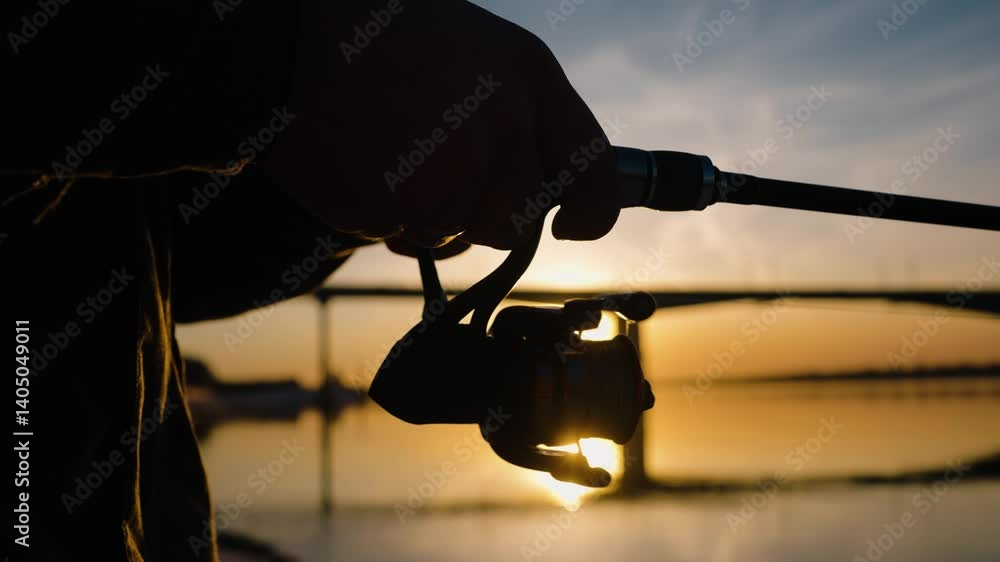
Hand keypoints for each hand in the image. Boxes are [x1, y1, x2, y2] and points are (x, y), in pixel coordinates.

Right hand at [265, 0, 618, 251]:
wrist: (290, 43)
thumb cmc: (387, 39)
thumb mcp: (483, 50)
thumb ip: (528, 113)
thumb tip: (555, 184)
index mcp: (528, 78)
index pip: (595, 171)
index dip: (594, 212)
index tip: (574, 227)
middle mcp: (499, 128)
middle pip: (517, 222)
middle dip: (485, 211)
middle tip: (442, 166)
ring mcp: (448, 173)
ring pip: (457, 235)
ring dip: (430, 214)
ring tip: (395, 153)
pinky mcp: (396, 208)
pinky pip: (406, 238)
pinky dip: (389, 216)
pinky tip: (369, 165)